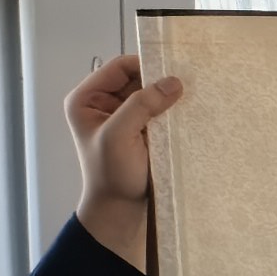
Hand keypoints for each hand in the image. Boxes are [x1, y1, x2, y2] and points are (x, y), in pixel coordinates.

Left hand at [66, 53, 180, 270]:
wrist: (119, 209)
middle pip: (136, 78)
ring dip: (168, 98)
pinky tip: (186, 115)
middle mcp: (103, 103)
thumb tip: (173, 81)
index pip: (119, 68)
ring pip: (150, 94)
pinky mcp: (140, 130)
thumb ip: (142, 105)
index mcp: (86, 99)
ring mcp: (123, 117)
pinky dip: (172, 112)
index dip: (145, 66)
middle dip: (159, 82)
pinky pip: (158, 111)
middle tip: (186, 85)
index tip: (174, 72)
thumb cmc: (112, 175)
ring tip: (189, 100)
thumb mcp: (120, 136)